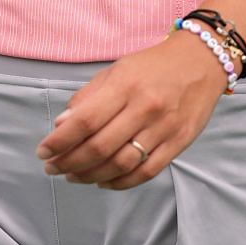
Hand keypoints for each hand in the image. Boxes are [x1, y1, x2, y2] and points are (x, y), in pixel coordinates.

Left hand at [34, 32, 228, 189]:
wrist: (202, 62)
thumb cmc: (152, 65)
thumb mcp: (116, 70)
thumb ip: (88, 97)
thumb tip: (61, 125)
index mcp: (124, 86)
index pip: (84, 121)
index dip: (60, 141)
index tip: (43, 151)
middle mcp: (144, 108)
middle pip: (100, 147)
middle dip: (70, 162)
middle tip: (52, 168)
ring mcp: (164, 128)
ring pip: (121, 164)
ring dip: (91, 175)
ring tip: (73, 176)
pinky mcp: (179, 144)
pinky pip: (146, 172)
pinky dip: (121, 182)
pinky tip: (103, 181)